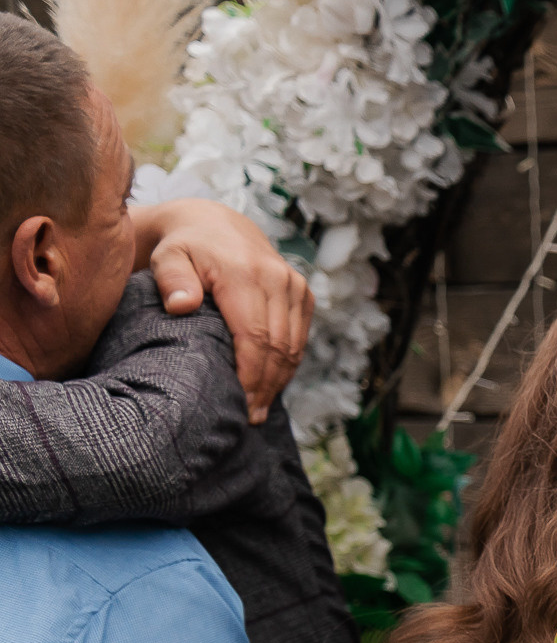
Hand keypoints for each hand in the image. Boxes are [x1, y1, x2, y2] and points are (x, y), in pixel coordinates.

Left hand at [131, 199, 313, 424]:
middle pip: (278, 347)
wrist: (214, 225)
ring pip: (293, 346)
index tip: (239, 404)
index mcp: (245, 274)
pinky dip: (288, 365)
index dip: (250, 376)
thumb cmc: (183, 248)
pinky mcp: (302, 293)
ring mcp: (294, 286)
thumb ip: (172, 280)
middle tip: (249, 418)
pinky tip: (270, 384)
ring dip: (279, 381)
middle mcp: (277, 279)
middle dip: (265, 387)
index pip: (256, 337)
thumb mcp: (167, 257)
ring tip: (259, 409)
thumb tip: (182, 305)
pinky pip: (300, 338)